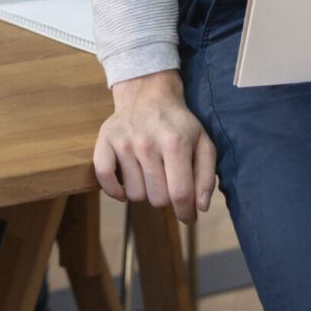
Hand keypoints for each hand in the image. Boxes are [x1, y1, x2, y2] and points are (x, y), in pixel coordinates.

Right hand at [94, 70, 216, 224]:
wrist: (148, 93)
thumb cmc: (178, 123)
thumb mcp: (203, 143)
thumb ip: (206, 176)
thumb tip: (200, 207)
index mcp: (175, 143)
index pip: (180, 194)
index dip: (186, 212)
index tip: (187, 216)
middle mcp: (147, 143)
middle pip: (157, 198)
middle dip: (166, 198)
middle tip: (167, 183)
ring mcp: (124, 142)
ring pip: (134, 194)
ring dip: (144, 192)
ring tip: (149, 176)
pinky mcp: (105, 140)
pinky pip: (104, 177)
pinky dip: (115, 190)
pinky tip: (126, 188)